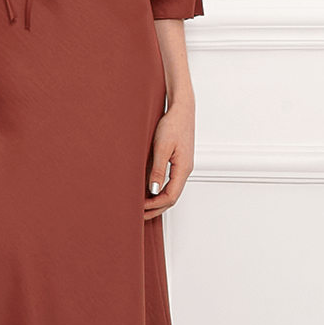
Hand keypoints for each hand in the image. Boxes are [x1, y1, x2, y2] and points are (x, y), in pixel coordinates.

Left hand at [144, 100, 193, 217]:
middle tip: (139, 215)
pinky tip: (149, 190)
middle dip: (156, 208)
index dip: (154, 205)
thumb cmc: (173, 124)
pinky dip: (160, 190)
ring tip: (142, 206)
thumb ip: (158, 170)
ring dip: (158, 200)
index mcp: (183, 169)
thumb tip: (153, 191)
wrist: (182, 109)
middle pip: (172, 198)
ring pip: (171, 191)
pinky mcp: (178, 162)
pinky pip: (170, 182)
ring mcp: (183, 167)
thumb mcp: (162, 147)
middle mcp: (185, 170)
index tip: (138, 208)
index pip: (170, 197)